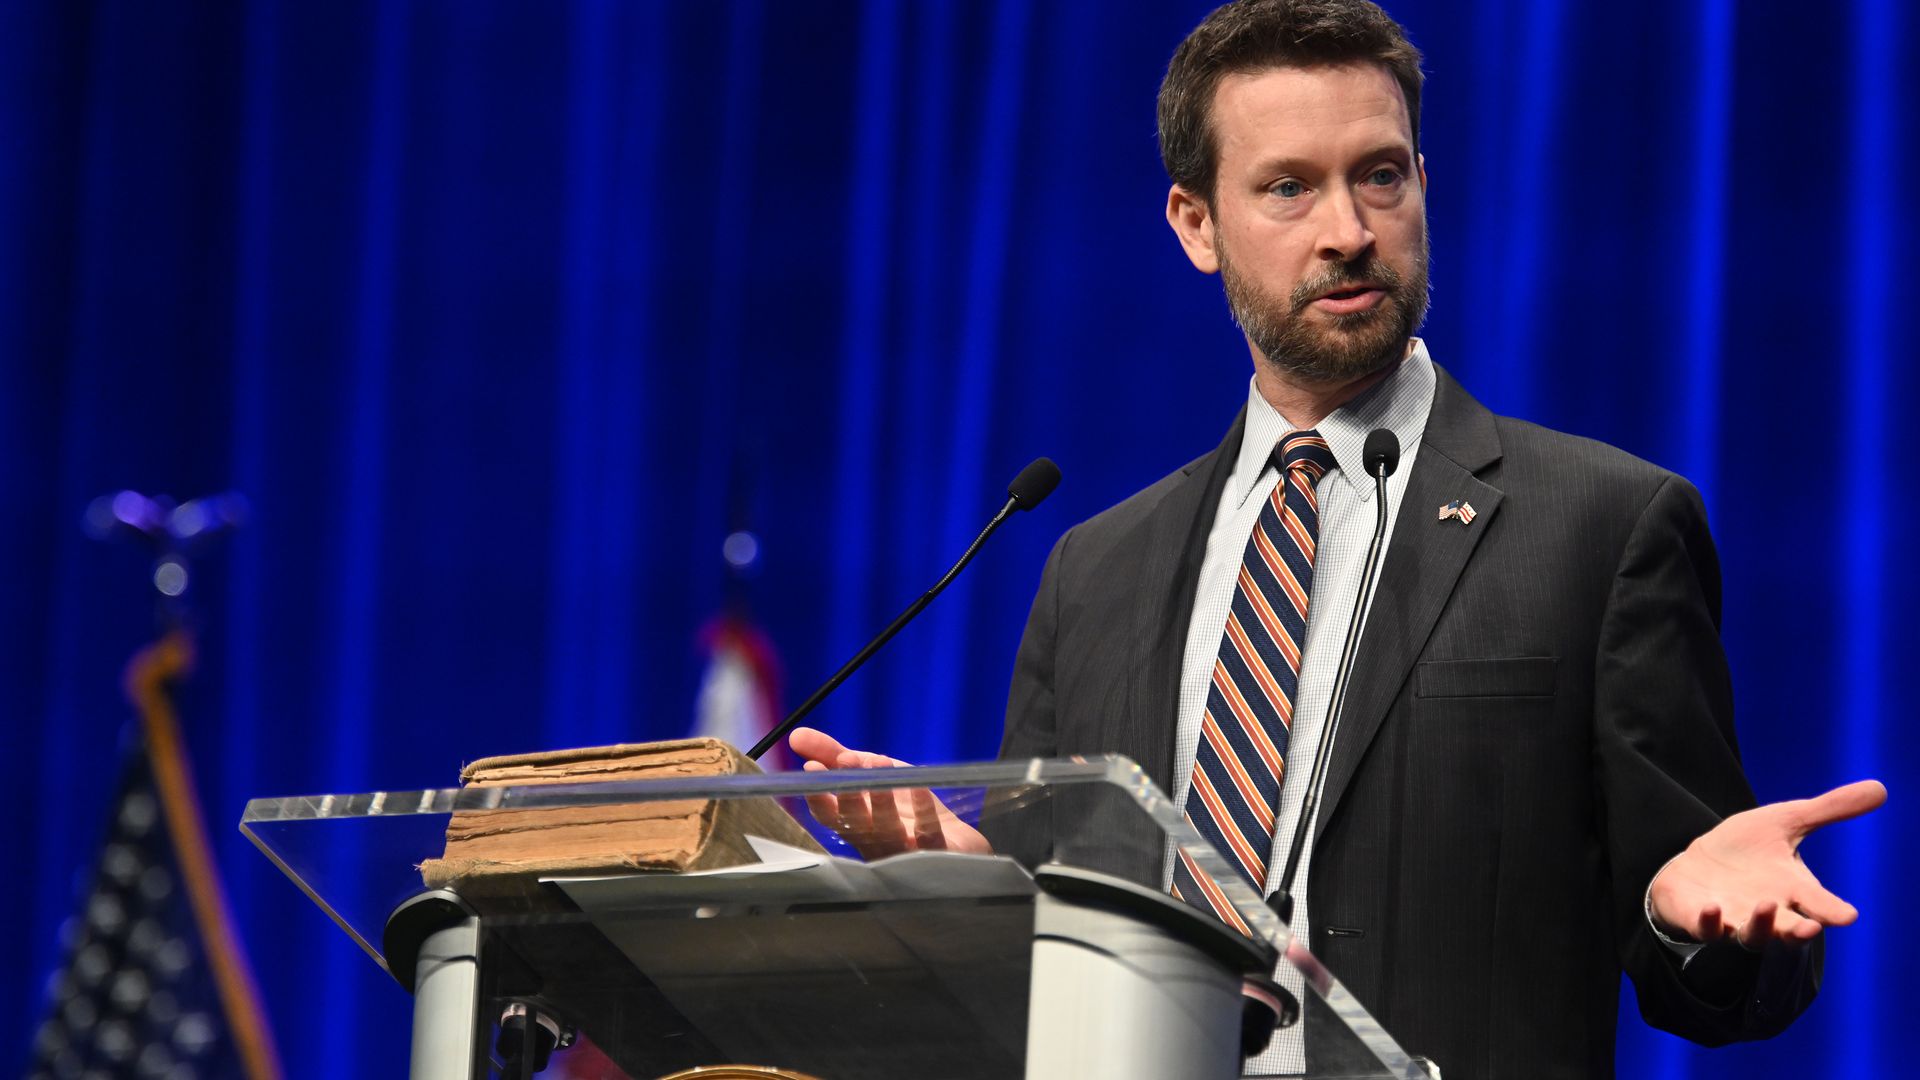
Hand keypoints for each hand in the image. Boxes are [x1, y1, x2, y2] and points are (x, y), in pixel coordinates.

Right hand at [788, 726, 992, 858]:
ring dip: (881, 800)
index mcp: (856, 825)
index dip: (819, 796)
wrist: (955, 838)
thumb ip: (833, 755)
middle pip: (856, 825)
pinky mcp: (938, 853)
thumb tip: (795, 735)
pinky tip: (919, 786)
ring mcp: (906, 852)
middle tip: (846, 761)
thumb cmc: (905, 808)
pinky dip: (923, 813)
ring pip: (888, 832)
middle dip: (849, 793)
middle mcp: (875, 842)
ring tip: (878, 763)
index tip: (811, 769)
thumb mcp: (869, 773)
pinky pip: (928, 836)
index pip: (830, 817)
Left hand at [1649, 779, 1885, 948]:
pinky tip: (1712, 907)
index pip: (1819, 905)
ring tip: (1765, 906)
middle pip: (1787, 929)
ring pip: (1751, 934)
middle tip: (1810, 929)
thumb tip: (1881, 788)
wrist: (1698, 865)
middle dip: (1798, 931)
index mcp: (1792, 890)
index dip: (1833, 911)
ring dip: (1759, 924)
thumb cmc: (1746, 848)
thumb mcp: (1785, 821)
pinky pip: (1706, 927)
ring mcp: (1733, 919)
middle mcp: (1767, 911)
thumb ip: (1828, 810)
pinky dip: (1710, 921)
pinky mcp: (1700, 919)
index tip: (1848, 915)